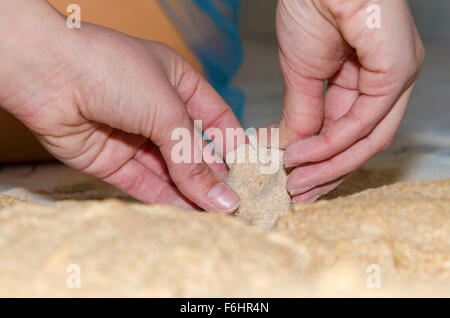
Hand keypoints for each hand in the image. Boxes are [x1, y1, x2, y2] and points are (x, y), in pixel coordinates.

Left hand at [0, 2, 240, 211]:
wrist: (46, 73)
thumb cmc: (111, 70)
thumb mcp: (167, 110)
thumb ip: (193, 158)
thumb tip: (221, 196)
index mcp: (178, 83)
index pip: (216, 118)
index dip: (233, 144)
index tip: (250, 172)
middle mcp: (157, 110)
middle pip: (193, 148)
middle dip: (213, 175)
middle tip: (234, 201)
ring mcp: (134, 136)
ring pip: (170, 170)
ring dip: (191, 191)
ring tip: (216, 214)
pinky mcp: (112, 160)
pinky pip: (144, 183)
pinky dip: (165, 198)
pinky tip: (187, 212)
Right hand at [275, 0, 423, 202]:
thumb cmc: (310, 8)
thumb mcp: (301, 75)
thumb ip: (303, 115)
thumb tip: (294, 149)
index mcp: (368, 79)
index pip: (351, 133)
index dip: (322, 161)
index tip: (294, 179)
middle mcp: (389, 81)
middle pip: (364, 143)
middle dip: (328, 172)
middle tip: (298, 192)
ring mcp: (397, 75)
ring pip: (368, 138)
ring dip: (328, 165)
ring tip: (296, 182)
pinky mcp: (397, 68)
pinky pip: (365, 119)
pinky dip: (332, 143)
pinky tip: (302, 155)